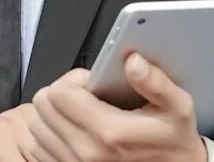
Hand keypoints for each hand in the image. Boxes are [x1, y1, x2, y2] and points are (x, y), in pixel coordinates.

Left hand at [25, 53, 206, 161]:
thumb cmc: (173, 141)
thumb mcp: (178, 107)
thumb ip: (156, 82)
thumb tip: (132, 61)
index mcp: (110, 133)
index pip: (60, 93)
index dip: (73, 79)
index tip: (92, 82)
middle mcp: (86, 153)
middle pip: (43, 106)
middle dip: (61, 92)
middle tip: (84, 95)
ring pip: (36, 126)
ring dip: (51, 114)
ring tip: (77, 112)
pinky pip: (35, 148)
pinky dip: (46, 135)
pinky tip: (68, 130)